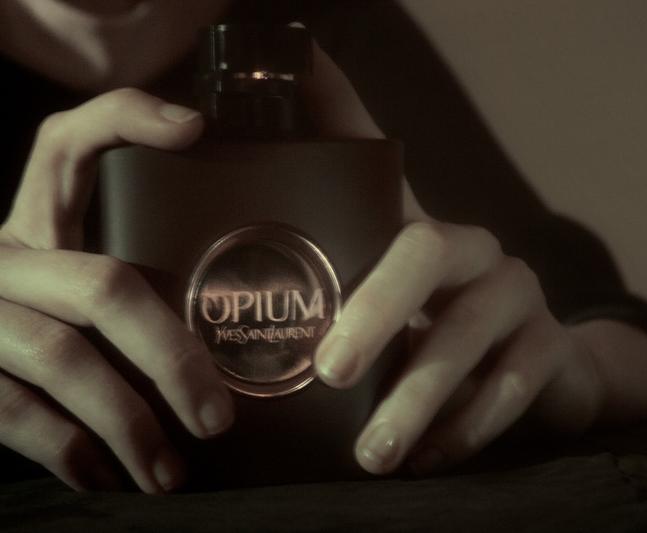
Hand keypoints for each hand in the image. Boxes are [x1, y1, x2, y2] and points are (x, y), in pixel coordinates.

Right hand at [0, 88, 233, 491]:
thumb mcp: (71, 260)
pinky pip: (14, 413)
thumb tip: (228, 267)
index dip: (129, 120)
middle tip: (216, 417)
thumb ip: (134, 257)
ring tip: (170, 473)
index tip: (194, 132)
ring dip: (127, 424)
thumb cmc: (36, 306)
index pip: (71, 140)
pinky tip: (106, 478)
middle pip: (105, 286)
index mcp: (37, 215)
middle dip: (171, 354)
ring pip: (62, 360)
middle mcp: (7, 254)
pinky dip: (69, 452)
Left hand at [315, 218, 607, 474]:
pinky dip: (466, 427)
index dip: (350, 206)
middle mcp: (478, 254)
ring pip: (467, 331)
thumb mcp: (405, 330)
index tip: (301, 265)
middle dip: (374, 311)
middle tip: (331, 372)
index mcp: (429, 242)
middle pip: (426, 253)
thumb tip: (267, 367)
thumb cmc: (452, 348)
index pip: (386, 207)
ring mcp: (521, 293)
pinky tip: (427, 460)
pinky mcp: (554, 344)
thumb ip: (353, 326)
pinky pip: (511, 382)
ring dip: (416, 396)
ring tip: (374, 453)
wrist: (552, 376)